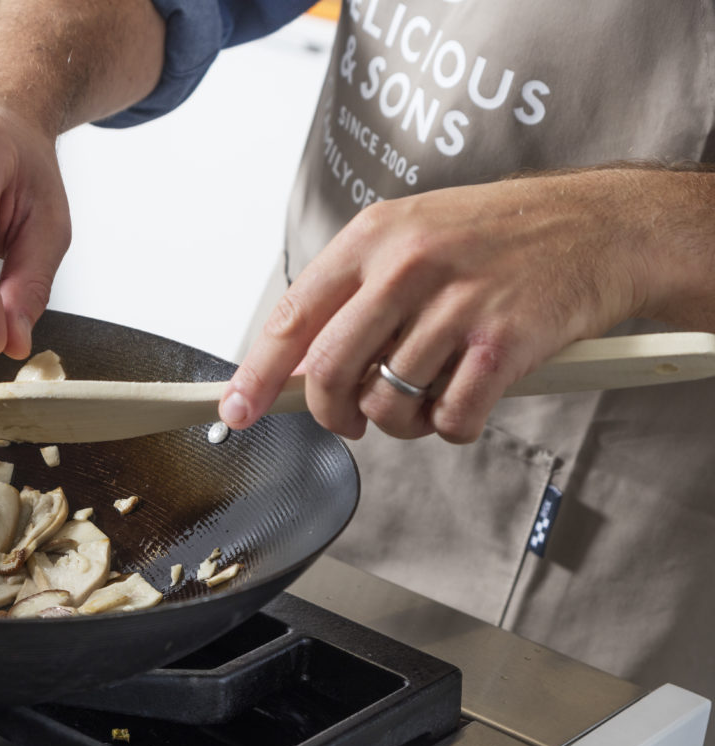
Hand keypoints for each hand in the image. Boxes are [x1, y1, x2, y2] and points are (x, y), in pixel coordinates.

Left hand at [218, 169, 674, 443]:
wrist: (602, 225)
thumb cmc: (501, 234)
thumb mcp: (412, 236)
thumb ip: (354, 294)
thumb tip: (299, 363)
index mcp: (373, 236)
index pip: (292, 316)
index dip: (257, 373)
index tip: (238, 410)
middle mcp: (407, 266)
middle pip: (330, 370)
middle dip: (330, 413)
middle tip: (349, 421)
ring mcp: (456, 304)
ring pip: (386, 403)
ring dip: (399, 420)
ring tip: (428, 392)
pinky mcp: (503, 343)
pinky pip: (450, 419)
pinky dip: (451, 426)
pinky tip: (466, 397)